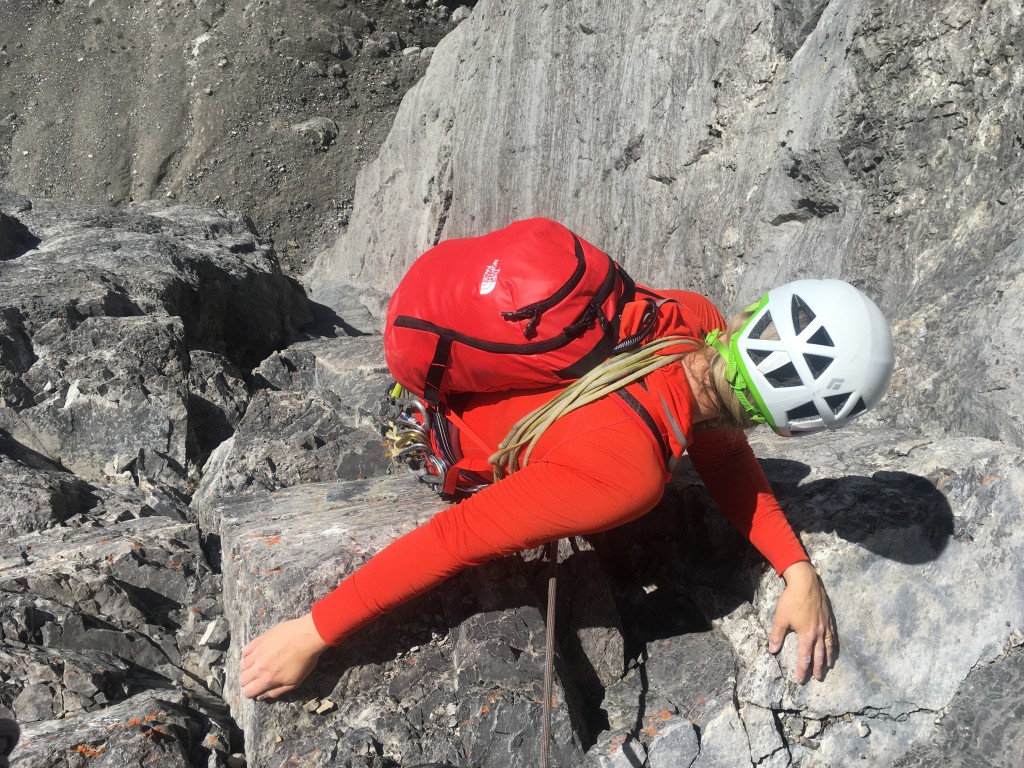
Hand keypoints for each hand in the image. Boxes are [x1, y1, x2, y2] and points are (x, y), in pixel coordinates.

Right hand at [240, 613, 329, 699]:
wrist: (308, 636)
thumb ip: (276, 691)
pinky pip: (245, 650)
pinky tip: (256, 654)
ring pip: (242, 665)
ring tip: (257, 666)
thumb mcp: (294, 682)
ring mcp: (258, 652)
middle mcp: (259, 667)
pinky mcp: (259, 640)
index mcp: (267, 679)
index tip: (256, 689)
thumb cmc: (305, 660)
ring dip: (247, 668)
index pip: (247, 692)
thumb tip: (261, 697)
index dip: (250, 693)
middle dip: (247, 682)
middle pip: (242, 679)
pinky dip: (248, 655)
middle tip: (257, 678)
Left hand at [768, 561, 837, 683]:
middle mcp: (818, 633)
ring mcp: (825, 626)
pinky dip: (833, 645)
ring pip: (828, 646)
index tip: (800, 680)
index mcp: (806, 635)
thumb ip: (777, 635)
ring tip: (827, 667)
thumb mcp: (780, 618)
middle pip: (819, 655)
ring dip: (827, 658)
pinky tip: (832, 647)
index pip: (804, 657)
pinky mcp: (828, 618)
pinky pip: (832, 635)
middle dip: (817, 668)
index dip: (802, 669)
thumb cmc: (791, 600)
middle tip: (817, 678)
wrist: (806, 582)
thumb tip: (772, 650)